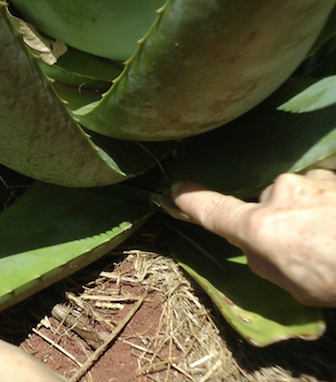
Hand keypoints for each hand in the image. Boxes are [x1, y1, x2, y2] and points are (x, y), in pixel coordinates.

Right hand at [171, 169, 335, 306]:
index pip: (214, 210)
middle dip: (279, 217)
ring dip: (310, 209)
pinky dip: (331, 203)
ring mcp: (314, 180)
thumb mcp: (294, 286)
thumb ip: (267, 260)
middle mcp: (280, 193)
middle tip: (304, 244)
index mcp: (261, 226)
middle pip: (267, 201)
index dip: (192, 201)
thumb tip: (261, 245)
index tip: (177, 191)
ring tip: (332, 234)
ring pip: (300, 192)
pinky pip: (325, 187)